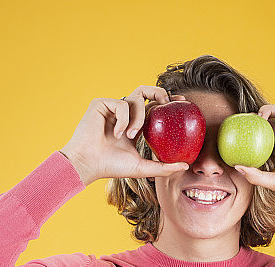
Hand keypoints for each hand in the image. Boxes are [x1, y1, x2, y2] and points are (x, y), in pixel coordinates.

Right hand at [59, 88, 189, 185]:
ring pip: (135, 99)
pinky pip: (121, 104)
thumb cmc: (111, 167)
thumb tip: (185, 167)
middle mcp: (124, 114)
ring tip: (130, 136)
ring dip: (138, 117)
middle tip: (168, 102)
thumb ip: (163, 167)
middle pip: (145, 92)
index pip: (152, 108)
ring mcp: (112, 108)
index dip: (166, 102)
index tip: (182, 102)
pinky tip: (117, 134)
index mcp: (133, 126)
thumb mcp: (142, 167)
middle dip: (159, 92)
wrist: (89, 164)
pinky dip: (123, 120)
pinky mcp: (101, 104)